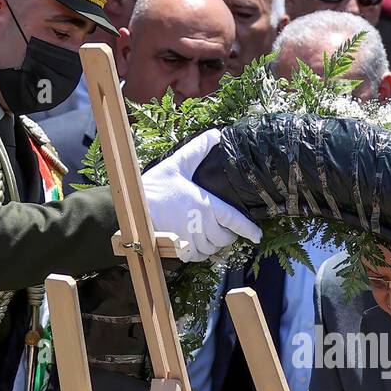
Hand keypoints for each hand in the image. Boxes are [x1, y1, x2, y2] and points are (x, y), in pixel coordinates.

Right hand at [141, 128, 260, 262]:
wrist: (133, 213)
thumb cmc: (154, 189)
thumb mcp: (176, 166)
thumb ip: (197, 150)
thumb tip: (214, 134)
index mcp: (207, 206)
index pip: (236, 221)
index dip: (249, 229)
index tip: (257, 235)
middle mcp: (204, 226)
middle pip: (225, 238)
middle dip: (224, 233)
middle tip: (215, 225)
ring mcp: (194, 241)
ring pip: (213, 248)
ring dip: (211, 243)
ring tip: (201, 231)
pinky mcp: (183, 252)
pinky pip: (199, 256)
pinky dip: (199, 251)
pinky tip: (191, 240)